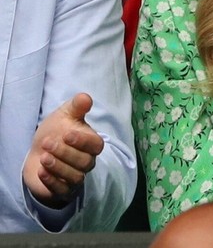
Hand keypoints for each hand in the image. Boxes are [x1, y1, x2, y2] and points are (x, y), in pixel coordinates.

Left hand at [23, 93, 104, 207]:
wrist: (39, 150)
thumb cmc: (57, 130)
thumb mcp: (65, 114)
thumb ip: (77, 106)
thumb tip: (86, 98)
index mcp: (92, 143)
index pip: (96, 146)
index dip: (83, 141)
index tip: (66, 134)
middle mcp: (87, 161)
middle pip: (84, 162)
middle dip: (65, 153)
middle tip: (48, 143)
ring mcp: (76, 177)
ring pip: (75, 177)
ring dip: (58, 167)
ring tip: (44, 157)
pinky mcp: (63, 190)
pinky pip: (62, 190)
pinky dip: (51, 181)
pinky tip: (41, 170)